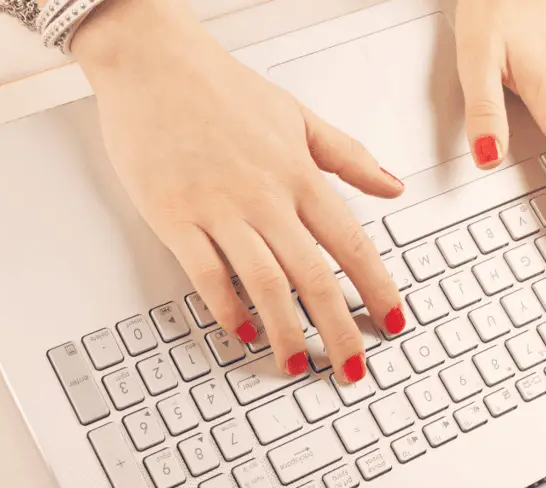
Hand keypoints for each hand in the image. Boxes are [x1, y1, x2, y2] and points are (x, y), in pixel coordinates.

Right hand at [73, 0, 405, 381]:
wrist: (152, 62)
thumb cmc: (220, 87)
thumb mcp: (298, 115)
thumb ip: (348, 156)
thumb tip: (392, 186)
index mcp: (297, 173)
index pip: (351, 243)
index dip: (377, 287)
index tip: (393, 320)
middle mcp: (264, 196)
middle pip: (313, 276)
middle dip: (339, 329)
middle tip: (351, 367)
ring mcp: (218, 209)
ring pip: (264, 284)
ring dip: (286, 332)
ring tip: (296, 364)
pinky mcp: (174, 217)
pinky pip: (206, 275)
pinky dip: (226, 308)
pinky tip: (241, 331)